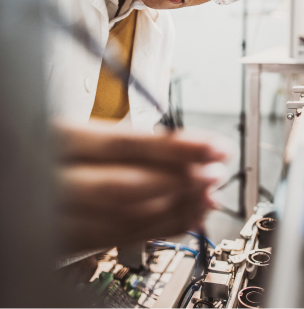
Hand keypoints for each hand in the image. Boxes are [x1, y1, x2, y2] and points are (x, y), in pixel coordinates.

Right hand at [53, 120, 231, 252]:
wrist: (4, 183)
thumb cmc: (36, 145)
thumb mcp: (67, 129)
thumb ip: (110, 139)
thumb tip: (171, 145)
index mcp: (55, 139)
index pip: (125, 143)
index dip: (176, 147)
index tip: (213, 147)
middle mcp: (53, 180)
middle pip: (128, 185)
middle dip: (180, 182)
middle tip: (215, 175)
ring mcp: (55, 216)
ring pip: (123, 219)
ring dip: (174, 210)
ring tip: (208, 199)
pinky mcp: (62, 242)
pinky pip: (115, 240)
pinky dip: (156, 230)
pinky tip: (184, 219)